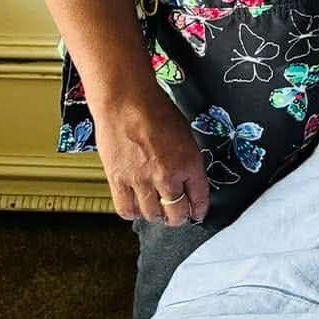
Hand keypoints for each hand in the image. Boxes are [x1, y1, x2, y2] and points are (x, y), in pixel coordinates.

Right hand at [92, 93, 209, 226]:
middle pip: (176, 213)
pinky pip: (126, 209)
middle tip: (176, 215)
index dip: (199, 209)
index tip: (197, 212)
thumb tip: (187, 179)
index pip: (199, 198)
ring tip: (156, 210)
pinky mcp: (118, 181)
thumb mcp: (185, 134)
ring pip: (152, 214)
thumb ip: (186, 160)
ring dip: (156, 215)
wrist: (126, 100)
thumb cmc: (154, 109)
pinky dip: (132, 213)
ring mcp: (142, 180)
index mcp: (189, 163)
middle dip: (179, 217)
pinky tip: (135, 207)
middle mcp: (167, 176)